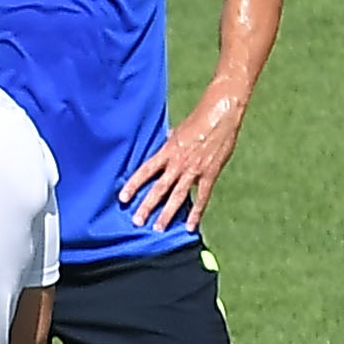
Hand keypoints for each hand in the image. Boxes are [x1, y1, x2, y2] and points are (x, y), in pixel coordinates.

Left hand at [116, 104, 241, 232]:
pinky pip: (201, 197)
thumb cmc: (198, 119)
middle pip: (159, 188)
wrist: (220, 115)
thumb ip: (169, 143)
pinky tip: (189, 226)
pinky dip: (195, 213)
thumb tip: (163, 144)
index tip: (122, 198)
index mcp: (167, 151)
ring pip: (177, 196)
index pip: (145, 171)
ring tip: (158, 228)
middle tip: (136, 221)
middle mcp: (177, 163)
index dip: (133, 185)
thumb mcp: (177, 131)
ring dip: (167, 214)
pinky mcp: (209, 174)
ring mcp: (193, 170)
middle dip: (147, 206)